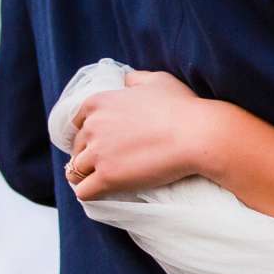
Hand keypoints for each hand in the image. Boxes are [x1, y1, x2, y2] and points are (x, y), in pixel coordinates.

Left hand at [65, 70, 224, 201]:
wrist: (199, 135)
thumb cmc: (182, 107)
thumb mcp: (158, 80)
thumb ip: (135, 79)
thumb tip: (126, 82)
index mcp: (98, 103)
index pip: (77, 123)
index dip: (90, 134)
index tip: (104, 143)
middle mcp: (92, 127)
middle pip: (76, 148)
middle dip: (89, 156)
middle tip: (109, 163)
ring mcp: (98, 153)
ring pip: (75, 171)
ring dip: (87, 176)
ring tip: (103, 181)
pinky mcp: (108, 177)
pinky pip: (84, 192)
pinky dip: (90, 193)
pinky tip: (102, 193)